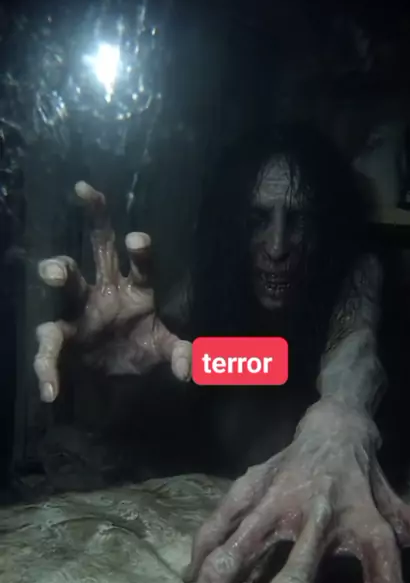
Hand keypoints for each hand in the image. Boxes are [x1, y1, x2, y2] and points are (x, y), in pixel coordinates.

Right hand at [34, 181, 191, 402]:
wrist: (116, 383)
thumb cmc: (142, 350)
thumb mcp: (165, 351)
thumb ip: (180, 354)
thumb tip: (189, 368)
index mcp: (137, 288)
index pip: (140, 260)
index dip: (140, 247)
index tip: (137, 240)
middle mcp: (106, 289)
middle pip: (99, 246)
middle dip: (94, 218)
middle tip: (84, 192)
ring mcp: (80, 310)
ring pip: (66, 283)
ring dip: (58, 271)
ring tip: (54, 273)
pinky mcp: (62, 337)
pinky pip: (50, 347)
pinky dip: (48, 370)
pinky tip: (50, 390)